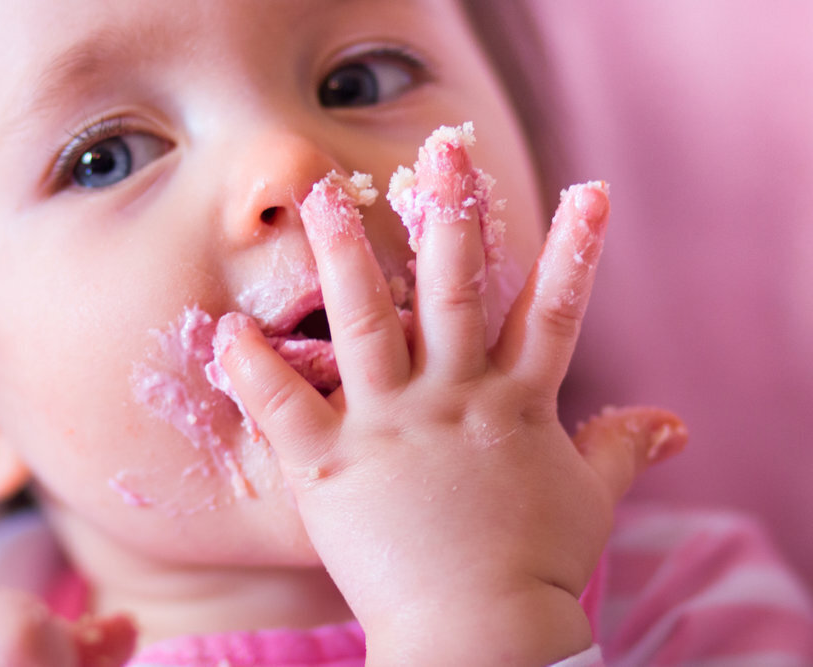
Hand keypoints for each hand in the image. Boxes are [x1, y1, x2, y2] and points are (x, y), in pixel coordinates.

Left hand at [218, 177, 685, 664]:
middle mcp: (452, 397)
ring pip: (364, 321)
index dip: (576, 249)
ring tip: (320, 195)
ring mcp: (388, 424)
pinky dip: (251, 367)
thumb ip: (620, 448)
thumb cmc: (536, 569)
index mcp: (514, 403)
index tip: (589, 190)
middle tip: (439, 150)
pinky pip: (283, 405)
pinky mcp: (330, 462)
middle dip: (449, 214)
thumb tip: (671, 425)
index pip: (554, 311)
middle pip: (453, 288)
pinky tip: (226, 329)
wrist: (479, 636)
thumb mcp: (589, 499)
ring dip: (342, 254)